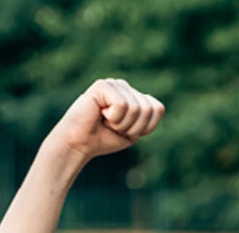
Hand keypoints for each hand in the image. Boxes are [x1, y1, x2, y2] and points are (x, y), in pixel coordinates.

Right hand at [47, 78, 164, 161]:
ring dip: (122, 124)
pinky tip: (100, 114)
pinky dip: (113, 118)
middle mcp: (125, 87)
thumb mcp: (133, 132)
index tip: (128, 131)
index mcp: (134, 97)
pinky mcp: (103, 85)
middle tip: (115, 127)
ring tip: (107, 121)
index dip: (146, 127)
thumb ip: (147, 119)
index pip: (157, 108)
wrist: (81, 143)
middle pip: (148, 109)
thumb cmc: (105, 138)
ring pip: (136, 108)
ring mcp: (114, 84)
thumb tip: (157, 106)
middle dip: (134, 127)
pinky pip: (122, 105)